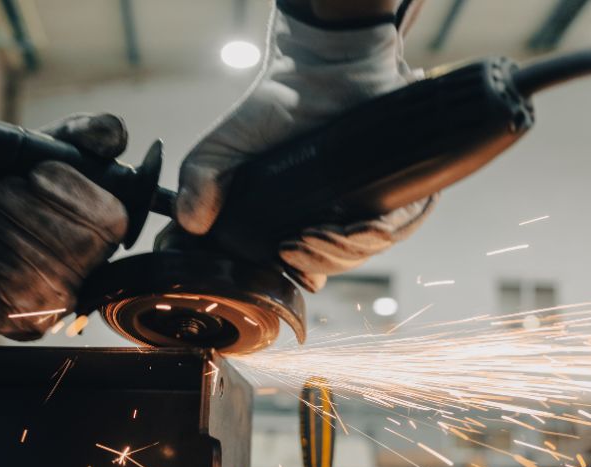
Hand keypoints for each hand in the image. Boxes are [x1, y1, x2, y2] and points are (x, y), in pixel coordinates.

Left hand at [0, 113, 128, 339]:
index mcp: (105, 235)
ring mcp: (60, 302)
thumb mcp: (43, 148)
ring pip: (42, 257)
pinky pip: (14, 280)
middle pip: (77, 239)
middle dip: (28, 202)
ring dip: (3, 222)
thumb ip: (86, 133)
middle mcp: (92, 274)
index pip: (113, 219)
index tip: (38, 173)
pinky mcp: (25, 322)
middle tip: (4, 194)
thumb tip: (116, 134)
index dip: (71, 190)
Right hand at [175, 1, 434, 290]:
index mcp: (290, 223)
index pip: (296, 270)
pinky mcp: (395, 190)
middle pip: (331, 266)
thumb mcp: (223, 144)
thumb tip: (190, 221)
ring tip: (327, 229)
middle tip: (300, 241)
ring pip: (364, 252)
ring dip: (347, 249)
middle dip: (318, 262)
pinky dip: (384, 231)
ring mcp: (362, 207)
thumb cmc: (275, 107)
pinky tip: (367, 221)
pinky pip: (400, 227)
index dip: (292, 276)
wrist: (325, 67)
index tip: (283, 260)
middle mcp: (327, 220)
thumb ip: (200, 178)